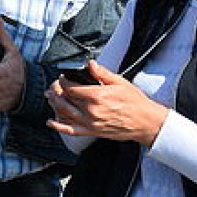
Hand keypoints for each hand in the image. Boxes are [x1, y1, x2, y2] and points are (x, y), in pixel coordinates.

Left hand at [46, 62, 168, 146]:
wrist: (146, 122)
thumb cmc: (135, 102)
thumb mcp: (120, 82)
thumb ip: (102, 73)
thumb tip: (91, 64)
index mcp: (97, 96)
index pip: (71, 87)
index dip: (63, 81)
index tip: (63, 77)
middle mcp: (92, 110)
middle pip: (66, 99)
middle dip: (57, 91)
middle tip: (53, 86)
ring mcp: (91, 123)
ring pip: (65, 113)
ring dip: (55, 104)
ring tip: (50, 97)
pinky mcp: (93, 132)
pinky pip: (71, 131)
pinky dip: (59, 127)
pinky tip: (51, 122)